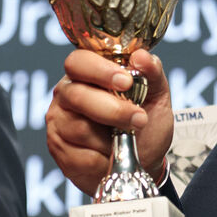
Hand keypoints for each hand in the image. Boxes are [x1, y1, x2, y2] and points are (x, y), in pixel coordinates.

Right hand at [45, 48, 174, 195]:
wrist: (144, 160)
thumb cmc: (147, 123)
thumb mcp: (157, 96)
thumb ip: (152, 73)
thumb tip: (141, 56)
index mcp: (87, 73)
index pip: (79, 62)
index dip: (99, 70)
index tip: (126, 82)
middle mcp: (67, 94)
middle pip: (77, 96)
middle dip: (112, 110)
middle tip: (139, 118)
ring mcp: (60, 123)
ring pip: (80, 129)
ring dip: (112, 139)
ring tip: (126, 140)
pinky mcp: (60, 151)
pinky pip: (81, 157)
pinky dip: (104, 159)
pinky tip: (111, 156)